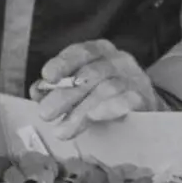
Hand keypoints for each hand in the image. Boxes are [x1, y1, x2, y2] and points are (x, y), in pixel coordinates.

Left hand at [29, 39, 161, 137]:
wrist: (144, 106)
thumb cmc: (104, 94)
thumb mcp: (81, 85)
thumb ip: (57, 86)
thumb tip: (37, 91)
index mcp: (100, 51)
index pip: (81, 51)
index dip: (63, 63)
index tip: (47, 77)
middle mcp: (118, 60)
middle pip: (89, 74)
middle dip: (64, 95)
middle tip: (45, 114)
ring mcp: (133, 78)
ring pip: (105, 90)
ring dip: (80, 112)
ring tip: (62, 131)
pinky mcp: (144, 98)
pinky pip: (126, 101)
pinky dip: (108, 108)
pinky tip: (93, 118)